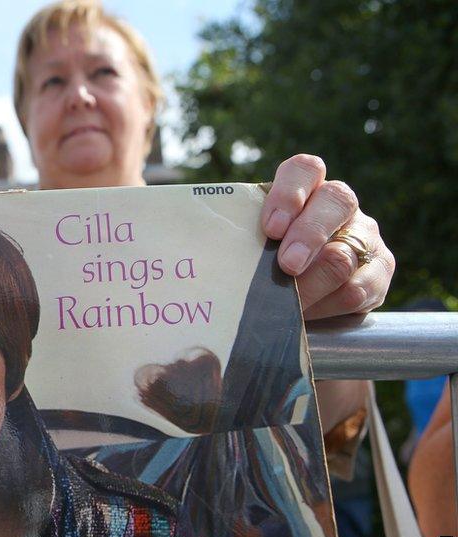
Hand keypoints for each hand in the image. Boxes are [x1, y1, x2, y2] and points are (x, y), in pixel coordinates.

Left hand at [261, 154, 394, 319]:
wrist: (304, 299)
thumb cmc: (265, 264)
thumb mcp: (254, 246)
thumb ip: (245, 242)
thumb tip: (211, 257)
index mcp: (306, 189)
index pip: (305, 170)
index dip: (289, 194)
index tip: (270, 228)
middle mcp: (339, 206)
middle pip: (336, 200)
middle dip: (309, 234)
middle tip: (286, 265)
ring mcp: (364, 235)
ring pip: (345, 253)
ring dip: (312, 282)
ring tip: (288, 302)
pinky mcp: (379, 270)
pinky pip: (357, 289)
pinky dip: (327, 305)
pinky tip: (307, 313)